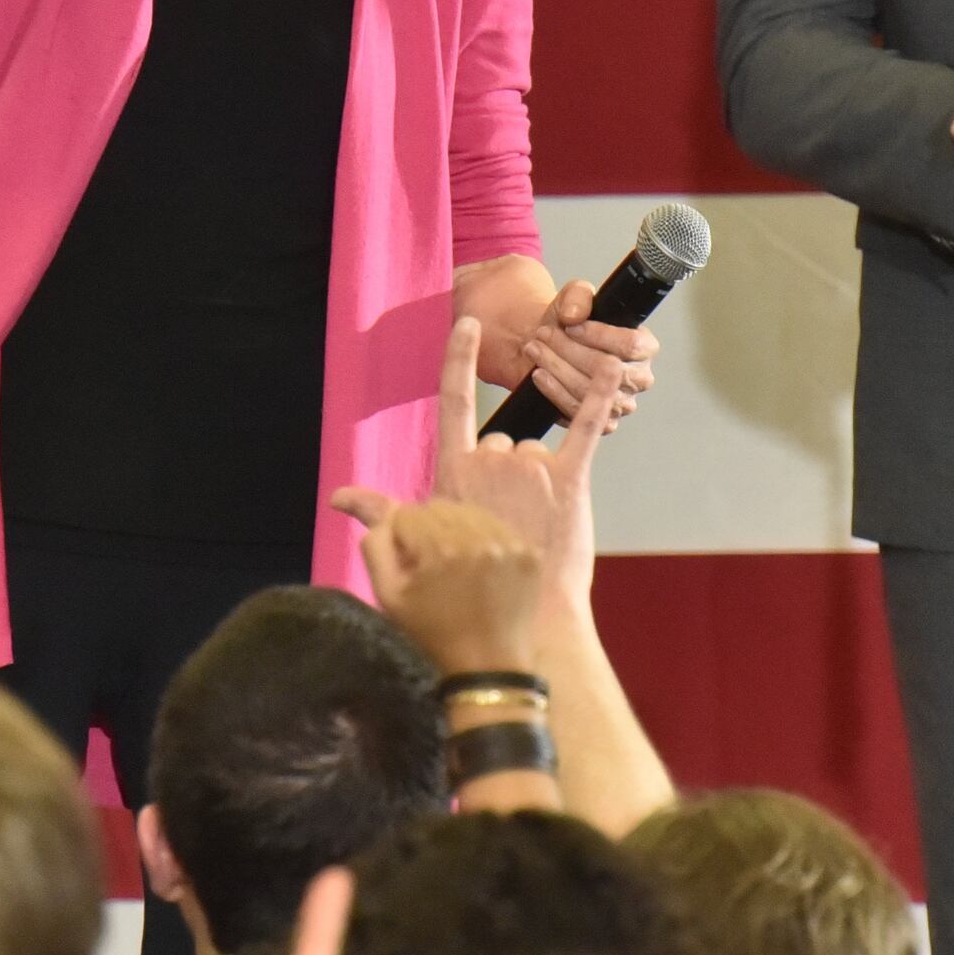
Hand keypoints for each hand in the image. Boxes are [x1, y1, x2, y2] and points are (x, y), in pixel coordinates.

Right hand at [337, 319, 615, 624]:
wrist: (518, 631)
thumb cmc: (457, 600)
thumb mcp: (407, 554)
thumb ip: (378, 513)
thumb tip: (340, 497)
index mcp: (453, 472)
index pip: (453, 401)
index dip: (458, 359)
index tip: (467, 323)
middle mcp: (490, 461)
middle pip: (497, 445)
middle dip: (500, 477)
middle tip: (502, 528)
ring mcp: (531, 470)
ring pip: (532, 455)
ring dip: (534, 483)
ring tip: (530, 531)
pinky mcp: (570, 482)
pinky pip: (585, 429)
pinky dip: (600, 396)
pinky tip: (613, 368)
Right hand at [347, 498, 544, 679]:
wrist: (489, 664)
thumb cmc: (433, 632)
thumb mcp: (388, 596)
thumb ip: (376, 548)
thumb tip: (384, 518)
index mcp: (438, 548)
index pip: (406, 512)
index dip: (401, 538)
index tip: (410, 563)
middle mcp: (477, 536)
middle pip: (437, 506)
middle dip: (427, 528)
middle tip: (431, 562)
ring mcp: (509, 541)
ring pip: (468, 511)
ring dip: (456, 528)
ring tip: (457, 562)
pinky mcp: (529, 550)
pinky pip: (496, 525)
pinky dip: (484, 538)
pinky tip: (482, 566)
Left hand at [513, 278, 656, 426]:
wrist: (549, 348)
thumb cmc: (569, 325)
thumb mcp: (573, 298)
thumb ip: (578, 296)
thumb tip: (574, 315)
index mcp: (645, 347)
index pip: (632, 345)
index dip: (599, 335)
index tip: (571, 326)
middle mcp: (639, 377)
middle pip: (608, 369)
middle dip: (570, 350)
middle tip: (544, 334)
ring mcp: (622, 403)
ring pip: (589, 390)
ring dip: (557, 367)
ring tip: (536, 349)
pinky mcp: (602, 421)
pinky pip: (577, 410)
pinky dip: (554, 391)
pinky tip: (540, 374)